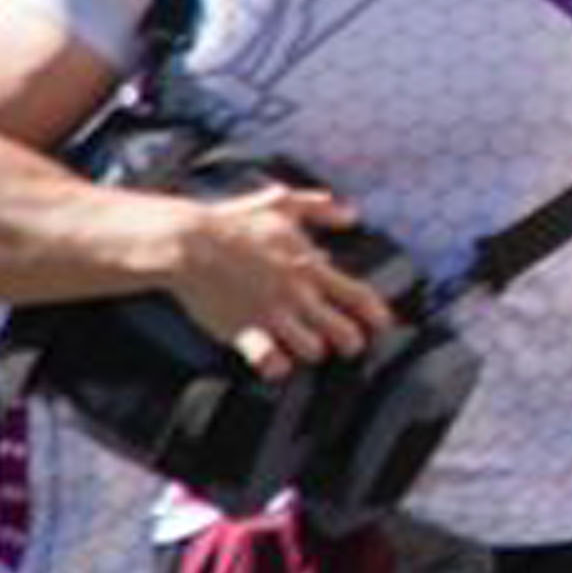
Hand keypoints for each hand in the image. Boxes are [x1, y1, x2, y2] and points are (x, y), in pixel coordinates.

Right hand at [165, 182, 401, 381]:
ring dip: (312, 351)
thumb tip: (350, 214)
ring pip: (314, 350)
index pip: (358, 296)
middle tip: (345, 343)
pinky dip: (277, 367)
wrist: (188, 242)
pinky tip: (275, 363)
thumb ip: (317, 208)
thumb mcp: (280, 204)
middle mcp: (297, 294)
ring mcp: (272, 314)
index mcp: (309, 266)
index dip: (376, 315)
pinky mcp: (244, 330)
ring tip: (304, 347)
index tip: (383, 325)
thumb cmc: (232, 222)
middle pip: (344, 332)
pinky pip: (272, 362)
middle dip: (349, 342)